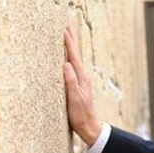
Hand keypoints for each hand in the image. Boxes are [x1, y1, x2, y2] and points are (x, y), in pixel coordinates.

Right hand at [63, 26, 101, 145]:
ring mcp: (80, 80)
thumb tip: (65, 64)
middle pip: (75, 53)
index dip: (68, 42)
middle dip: (71, 39)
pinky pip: (72, 67)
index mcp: (81, 76)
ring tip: (66, 37)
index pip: (73, 55)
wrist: (89, 127)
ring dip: (70, 47)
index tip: (64, 28)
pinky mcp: (77, 85)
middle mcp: (82, 76)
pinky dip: (68, 58)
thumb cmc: (80, 114)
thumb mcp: (74, 98)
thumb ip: (70, 81)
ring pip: (74, 59)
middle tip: (66, 25)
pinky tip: (66, 59)